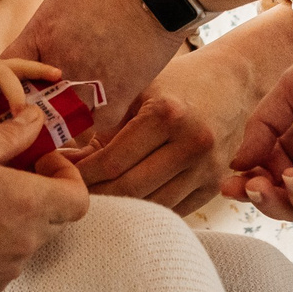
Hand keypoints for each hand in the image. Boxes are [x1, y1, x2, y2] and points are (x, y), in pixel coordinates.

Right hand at [0, 108, 89, 291]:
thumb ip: (7, 135)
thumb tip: (36, 121)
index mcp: (28, 204)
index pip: (78, 198)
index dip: (66, 177)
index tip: (40, 163)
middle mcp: (24, 243)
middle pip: (53, 218)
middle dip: (37, 193)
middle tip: (3, 174)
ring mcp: (5, 271)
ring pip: (26, 240)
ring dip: (12, 219)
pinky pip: (2, 262)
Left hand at [7, 0, 186, 112]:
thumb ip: (47, 20)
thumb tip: (42, 35)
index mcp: (41, 35)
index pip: (6, 68)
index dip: (9, 75)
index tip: (19, 77)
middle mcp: (58, 65)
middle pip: (31, 100)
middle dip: (35, 99)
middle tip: (43, 99)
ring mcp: (87, 85)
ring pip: (64, 117)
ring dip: (67, 112)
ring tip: (75, 105)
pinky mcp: (118, 97)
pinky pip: (98, 123)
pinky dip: (100, 116)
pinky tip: (104, 103)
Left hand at [80, 34, 270, 215]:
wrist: (232, 81)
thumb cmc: (177, 82)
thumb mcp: (139, 92)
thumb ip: (105, 128)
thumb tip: (65, 162)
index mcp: (167, 115)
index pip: (112, 161)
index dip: (81, 175)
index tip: (60, 176)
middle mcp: (192, 144)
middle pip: (130, 189)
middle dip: (95, 195)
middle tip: (71, 193)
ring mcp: (208, 168)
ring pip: (151, 206)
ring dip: (120, 207)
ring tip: (95, 199)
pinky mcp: (217, 185)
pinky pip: (173, 210)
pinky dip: (147, 209)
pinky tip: (127, 201)